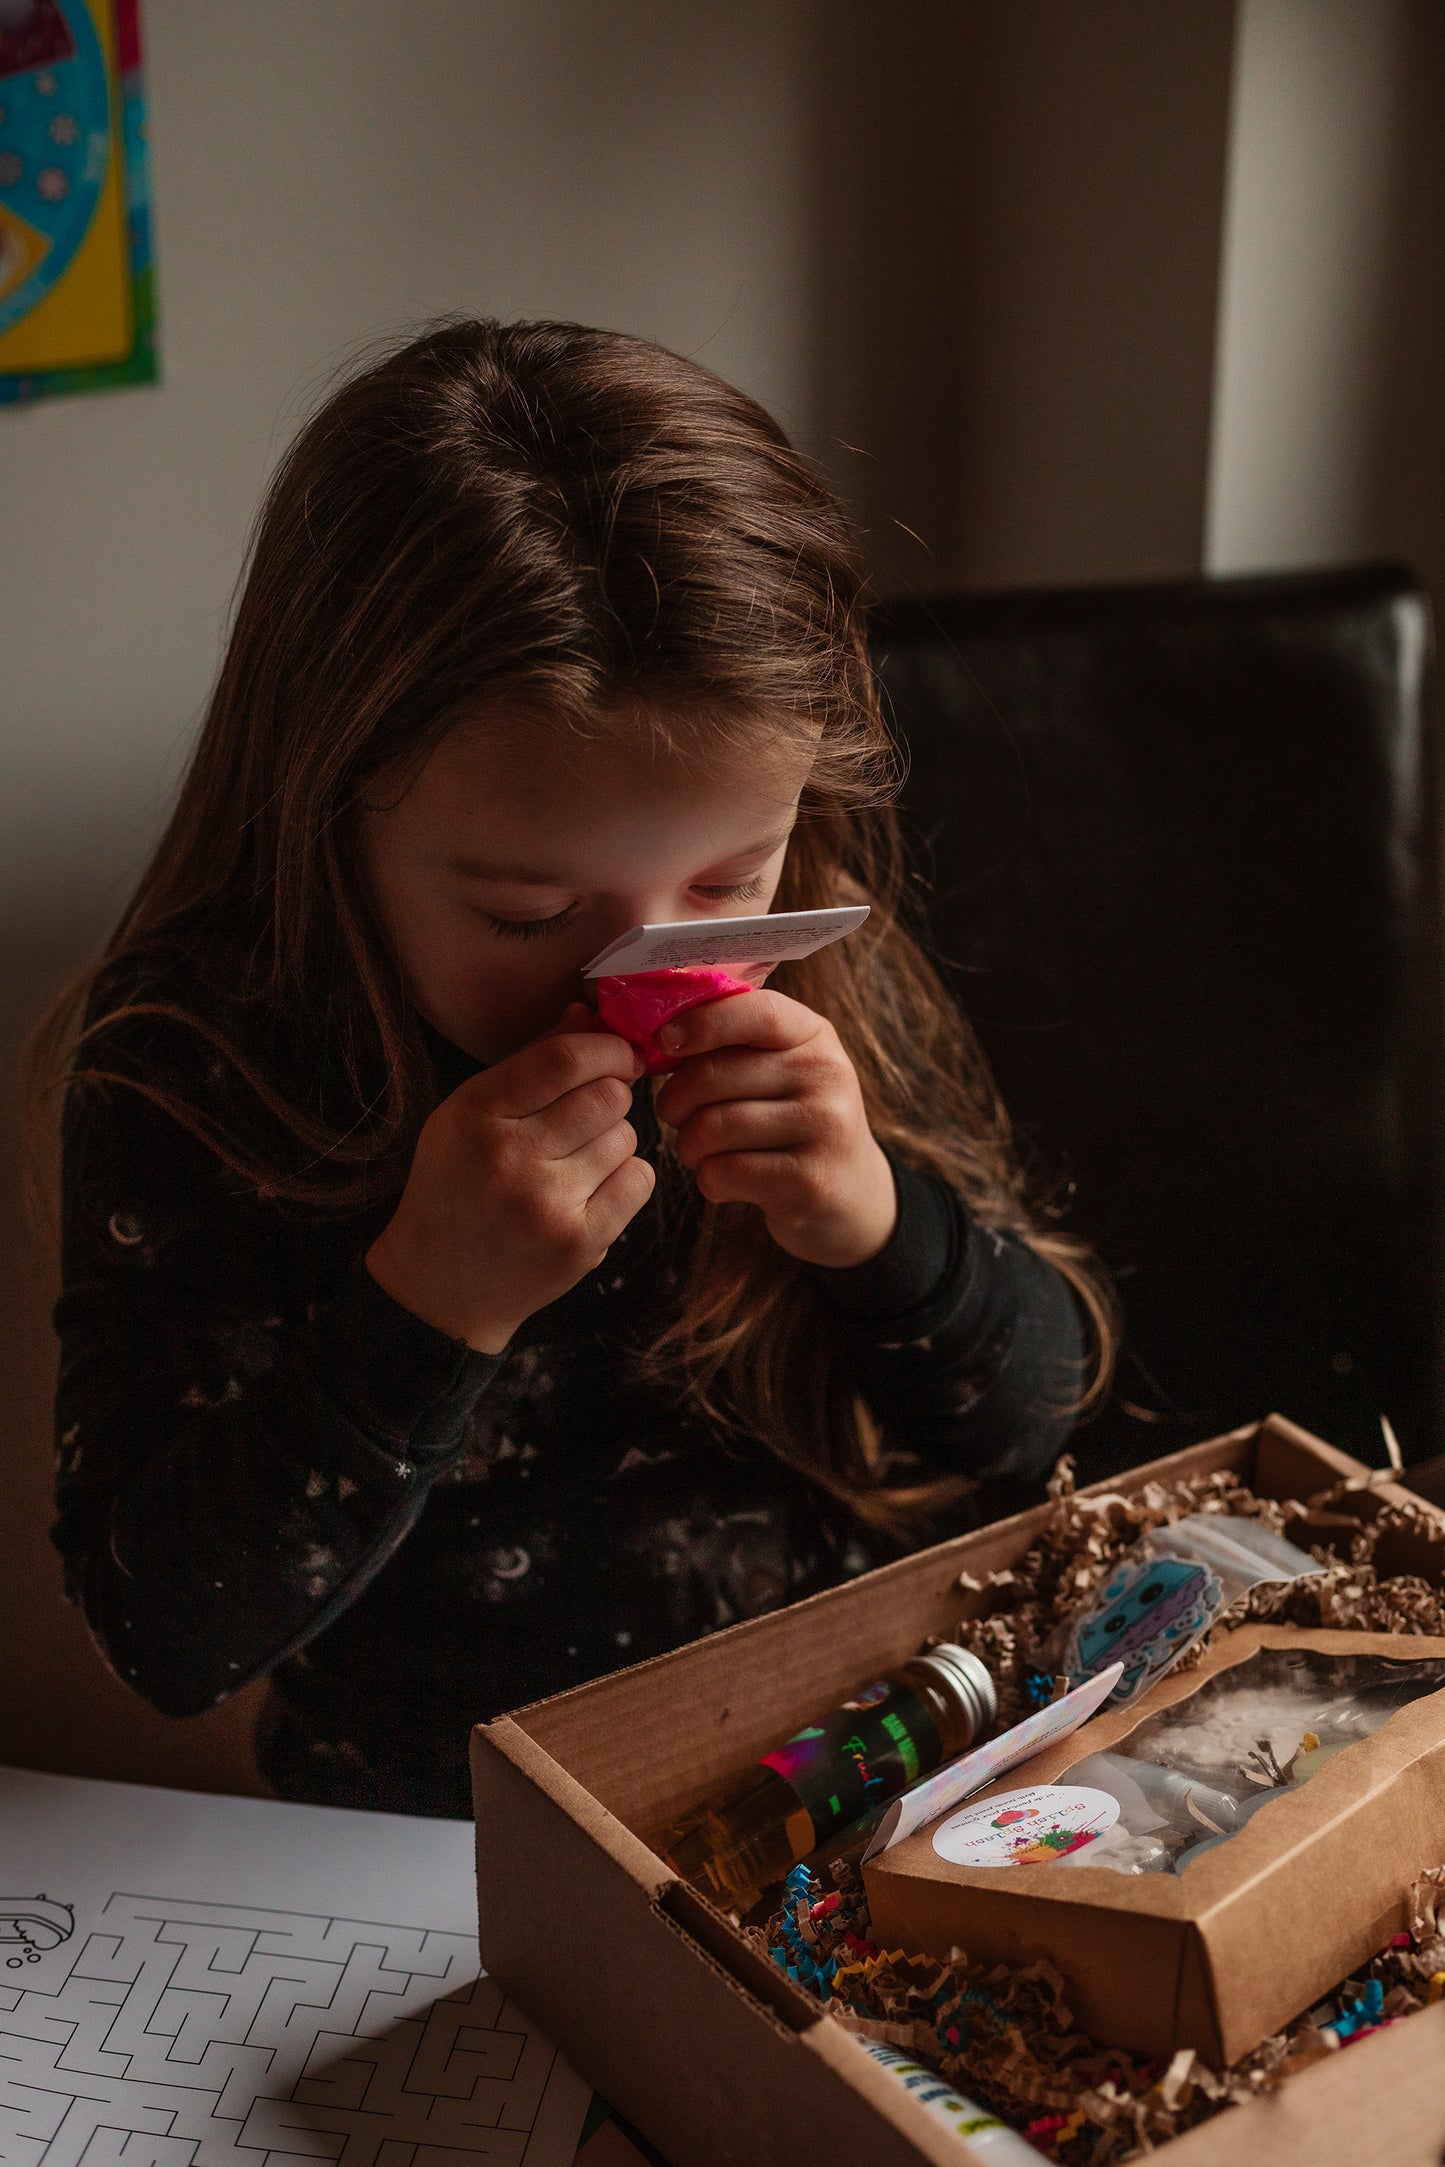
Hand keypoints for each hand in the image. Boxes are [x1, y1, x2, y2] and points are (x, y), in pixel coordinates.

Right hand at [366, 1009, 653, 1351]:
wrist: (438, 1287)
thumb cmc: (456, 1186)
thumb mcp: (469, 1114)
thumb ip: (531, 1062)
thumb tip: (589, 1011)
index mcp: (476, 1114)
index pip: (565, 1059)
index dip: (607, 1048)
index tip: (619, 1055)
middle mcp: (511, 1156)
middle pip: (608, 1096)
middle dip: (611, 1097)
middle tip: (588, 1117)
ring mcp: (547, 1203)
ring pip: (627, 1137)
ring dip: (614, 1141)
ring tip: (576, 1162)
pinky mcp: (579, 1242)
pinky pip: (640, 1180)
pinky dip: (627, 1179)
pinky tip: (592, 1190)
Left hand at [652, 988, 896, 1268]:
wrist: (851, 1194)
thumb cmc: (793, 1122)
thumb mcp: (783, 1069)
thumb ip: (736, 1043)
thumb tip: (660, 1035)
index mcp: (814, 1036)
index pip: (757, 1012)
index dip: (702, 1023)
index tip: (664, 1041)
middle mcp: (827, 1075)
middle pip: (714, 1075)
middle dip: (674, 1100)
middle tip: (673, 1114)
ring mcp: (825, 1128)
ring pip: (712, 1127)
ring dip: (687, 1145)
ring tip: (698, 1150)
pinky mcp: (810, 1180)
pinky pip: (724, 1172)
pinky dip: (708, 1179)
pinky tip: (723, 1179)